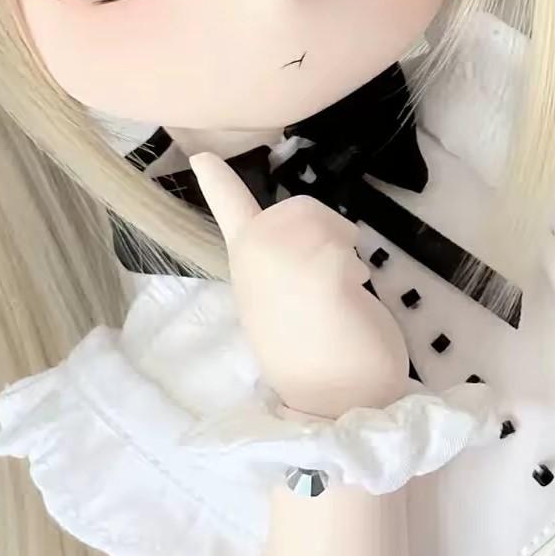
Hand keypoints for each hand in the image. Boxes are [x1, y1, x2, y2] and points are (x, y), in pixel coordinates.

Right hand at [190, 153, 410, 418]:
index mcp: (245, 266)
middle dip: (326, 230)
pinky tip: (351, 297)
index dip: (216, 180)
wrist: (339, 401)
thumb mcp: (290, 296)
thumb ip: (286, 262)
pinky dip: (356, 266)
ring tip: (342, 288)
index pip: (227, 210)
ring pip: (323, 220)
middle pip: (298, 207)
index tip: (199, 154)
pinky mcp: (318, 271)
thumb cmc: (319, 352)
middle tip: (334, 275)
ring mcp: (281, 263)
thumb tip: (310, 243)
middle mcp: (254, 260)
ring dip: (345, 247)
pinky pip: (344, 245)